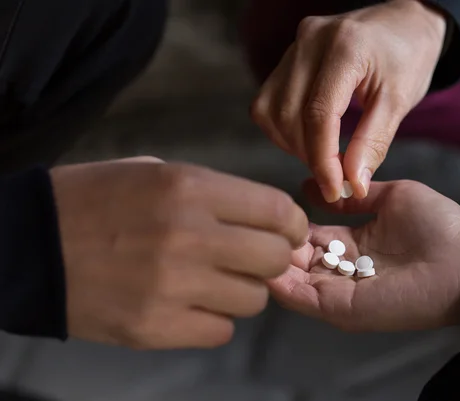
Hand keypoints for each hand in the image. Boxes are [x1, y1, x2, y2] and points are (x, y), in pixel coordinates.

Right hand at [51, 157, 307, 348]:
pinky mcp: (157, 328)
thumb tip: (262, 219)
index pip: (277, 210)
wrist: (30, 245)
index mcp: (189, 188)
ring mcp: (174, 287)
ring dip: (241, 290)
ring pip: (254, 300)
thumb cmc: (95, 199)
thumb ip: (214, 194)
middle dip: (271, 259)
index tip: (286, 231)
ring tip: (212, 281)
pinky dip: (213, 320)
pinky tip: (190, 305)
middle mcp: (190, 236)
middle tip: (249, 258)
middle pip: (275, 258)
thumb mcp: (155, 172)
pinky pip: (221, 331)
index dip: (291, 223)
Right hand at [251, 0, 445, 202]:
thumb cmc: (408, 58)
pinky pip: (268, 103)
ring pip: (270, 111)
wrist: (402, 23)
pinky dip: (284, 129)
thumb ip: (373, 143)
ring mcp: (294, 46)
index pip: (319, 114)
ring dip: (292, 144)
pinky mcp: (286, 57)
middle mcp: (311, 41)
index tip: (334, 190)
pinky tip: (309, 135)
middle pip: (289, 115)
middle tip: (335, 177)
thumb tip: (350, 185)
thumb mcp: (399, 101)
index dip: (322, 160)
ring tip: (323, 155)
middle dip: (309, 156)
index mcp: (346, 47)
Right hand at [269, 180, 459, 331]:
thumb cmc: (437, 226)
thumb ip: (356, 194)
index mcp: (353, 243)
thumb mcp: (392, 196)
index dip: (289, 224)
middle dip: (274, 243)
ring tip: (246, 241)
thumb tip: (316, 185)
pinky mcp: (341, 307)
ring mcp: (340, 291)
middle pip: (296, 258)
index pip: (310, 236)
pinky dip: (278, 283)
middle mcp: (342, 269)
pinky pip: (300, 298)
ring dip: (270, 262)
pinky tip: (260, 263)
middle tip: (251, 225)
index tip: (268, 208)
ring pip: (292, 278)